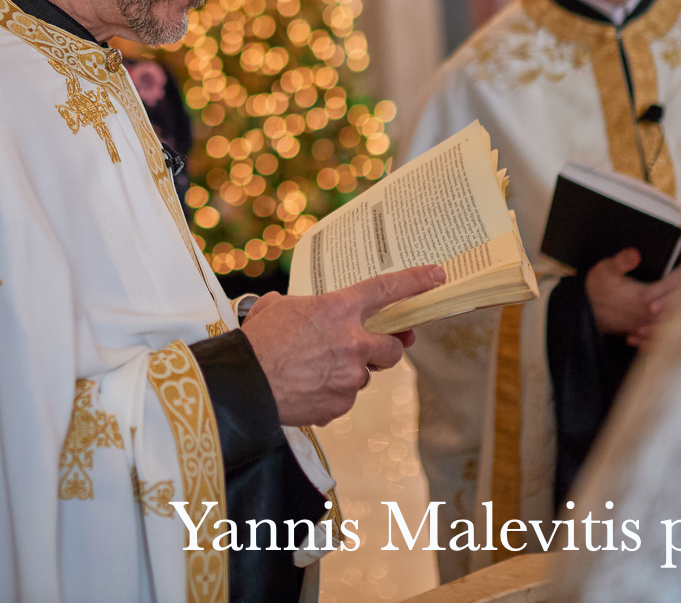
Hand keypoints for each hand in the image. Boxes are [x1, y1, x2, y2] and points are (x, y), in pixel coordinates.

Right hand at [242, 265, 444, 426]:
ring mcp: (351, 377)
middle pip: (392, 347)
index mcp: (338, 309)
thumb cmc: (257, 341)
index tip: (437, 276)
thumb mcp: (277, 307)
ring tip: (314, 371)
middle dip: (386, 348)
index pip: (387, 289)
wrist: (243, 384)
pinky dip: (331, 395)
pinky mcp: (342, 404)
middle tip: (370, 348)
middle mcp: (352, 342)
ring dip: (349, 373)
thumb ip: (303, 306)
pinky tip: (307, 389)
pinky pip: (345, 398)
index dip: (416, 282)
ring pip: (365, 375)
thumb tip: (300, 312)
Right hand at [584, 250, 680, 348]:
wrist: (584, 314)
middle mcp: (651, 312)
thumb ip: (621, 262)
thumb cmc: (595, 290)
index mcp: (645, 296)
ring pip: (679, 318)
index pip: (675, 282)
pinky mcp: (646, 331)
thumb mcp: (604, 270)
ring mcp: (650, 324)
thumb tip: (635, 254)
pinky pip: (670, 332)